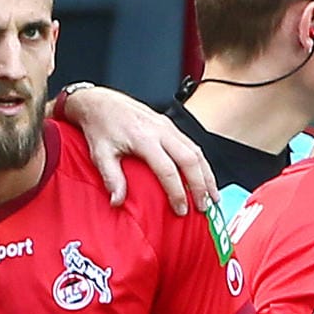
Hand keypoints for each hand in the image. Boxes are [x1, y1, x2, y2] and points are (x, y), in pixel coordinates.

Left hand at [61, 85, 218, 214]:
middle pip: (190, 160)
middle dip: (200, 186)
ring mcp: (168, 126)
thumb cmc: (101, 127)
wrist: (100, 102)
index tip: (181, 210)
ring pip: (196, 152)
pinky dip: (202, 164)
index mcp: (144, 138)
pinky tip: (205, 177)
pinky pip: (192, 145)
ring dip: (207, 175)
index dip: (177, 192)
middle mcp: (161, 130)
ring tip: (213, 197)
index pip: (168, 169)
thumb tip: (117, 201)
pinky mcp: (170, 125)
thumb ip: (111, 178)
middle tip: (204, 208)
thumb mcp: (100, 154)